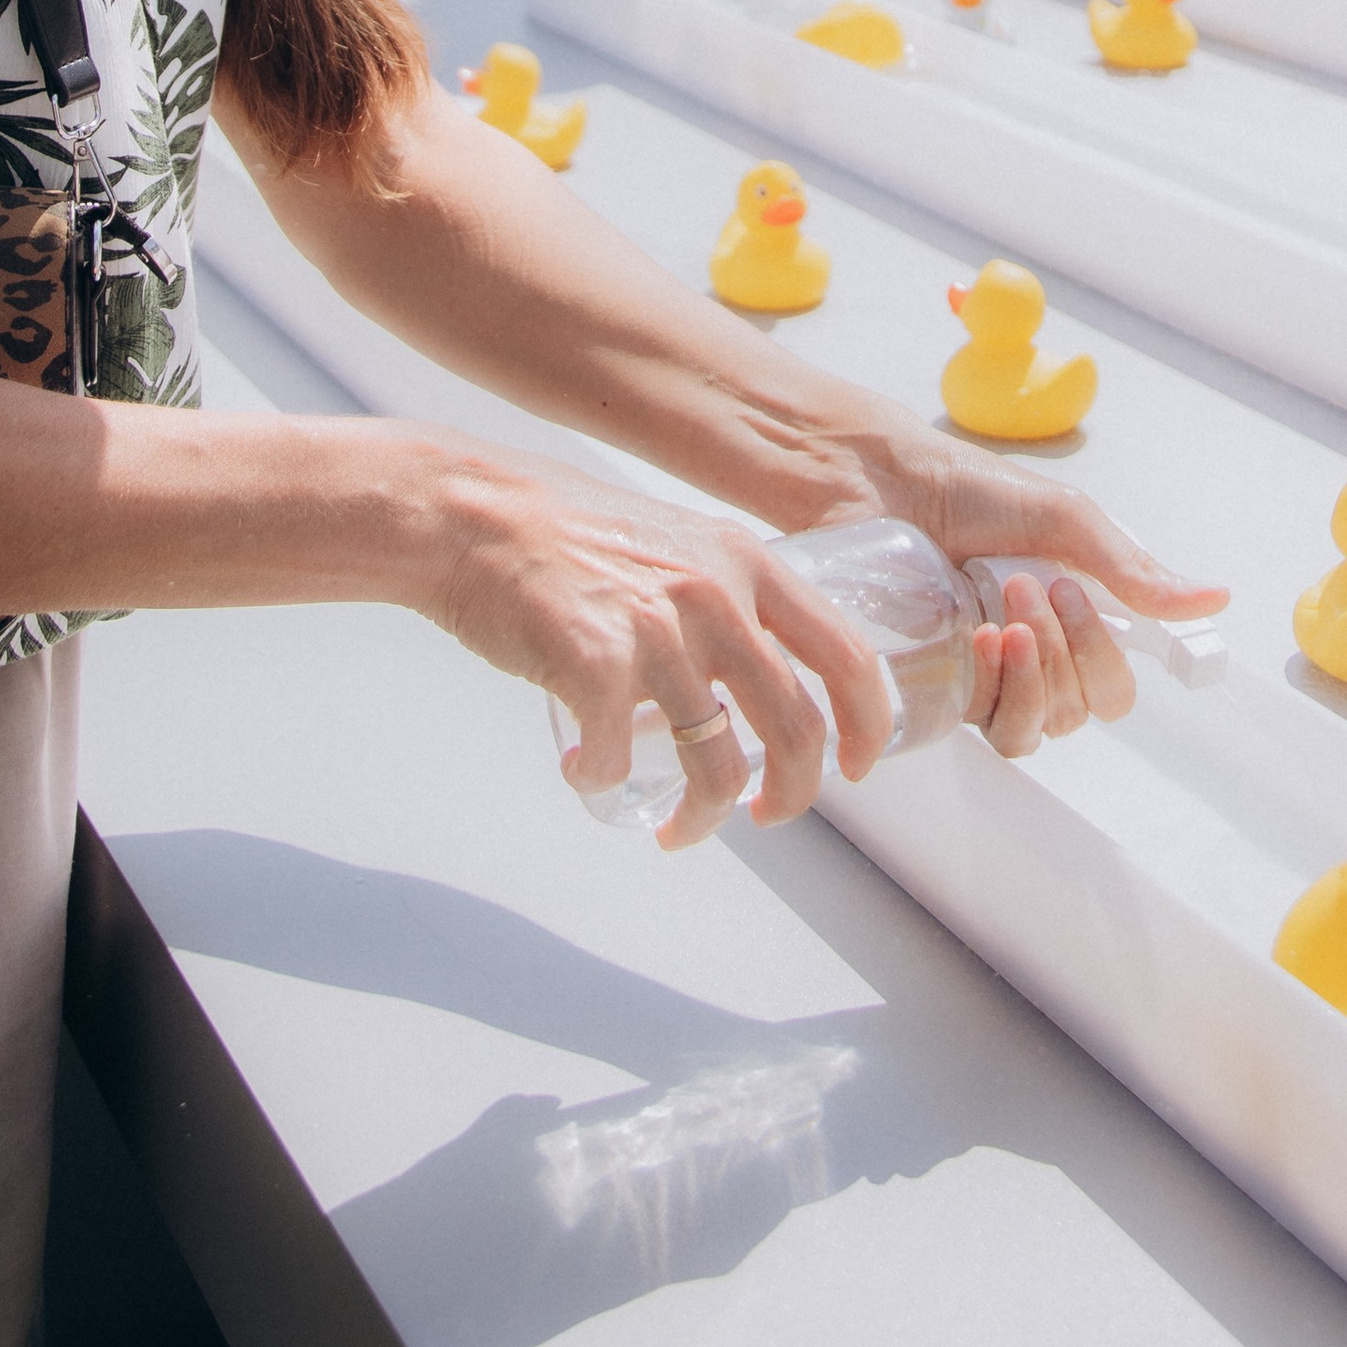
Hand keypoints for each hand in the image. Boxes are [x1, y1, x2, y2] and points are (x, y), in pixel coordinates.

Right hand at [423, 452, 896, 852]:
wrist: (477, 516)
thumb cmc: (570, 532)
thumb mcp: (680, 544)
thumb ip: (726, 597)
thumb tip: (760, 675)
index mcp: (748, 562)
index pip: (847, 653)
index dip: (869, 722)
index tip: (859, 764)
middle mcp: (716, 595)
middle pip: (797, 727)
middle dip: (794, 795)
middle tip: (769, 817)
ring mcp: (657, 632)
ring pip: (717, 764)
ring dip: (703, 818)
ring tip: (676, 830)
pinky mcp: (594, 665)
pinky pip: (620, 762)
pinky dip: (607, 786)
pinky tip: (588, 775)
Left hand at [858, 428, 1228, 755]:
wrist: (881, 484)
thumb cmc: (967, 489)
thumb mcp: (1061, 516)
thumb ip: (1130, 566)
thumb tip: (1215, 598)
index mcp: (1072, 612)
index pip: (1119, 677)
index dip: (1120, 661)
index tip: (1105, 616)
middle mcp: (1038, 651)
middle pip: (1090, 706)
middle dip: (1076, 650)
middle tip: (1040, 585)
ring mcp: (991, 674)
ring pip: (1045, 724)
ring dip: (1039, 672)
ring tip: (1008, 612)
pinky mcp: (946, 686)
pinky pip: (993, 723)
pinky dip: (1001, 686)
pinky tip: (983, 641)